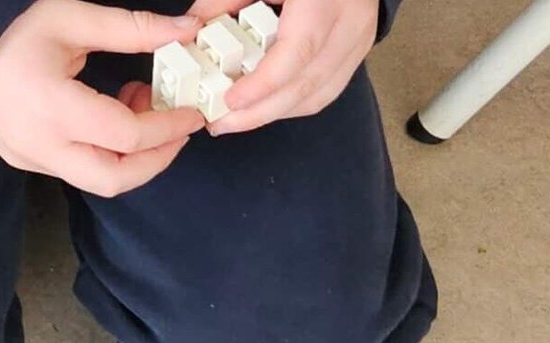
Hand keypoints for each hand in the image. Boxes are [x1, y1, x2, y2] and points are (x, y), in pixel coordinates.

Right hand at [0, 0, 205, 196]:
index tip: (191, 110)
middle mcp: (41, 144)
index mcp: (51, 106)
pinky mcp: (29, 164)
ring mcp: (32, 160)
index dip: (168, 127)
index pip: (125, 136)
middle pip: (114, 178)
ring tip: (140, 111)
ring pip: (99, 181)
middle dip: (158, 158)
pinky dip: (108, 152)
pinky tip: (111, 116)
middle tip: (178, 129)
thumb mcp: (71, 19)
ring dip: (133, 157)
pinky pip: (80, 171)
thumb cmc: (13, 37)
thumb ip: (131, 28)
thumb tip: (186, 30)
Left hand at [192, 0, 378, 134]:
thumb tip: (193, 26)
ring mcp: (356, 42)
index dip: (263, 83)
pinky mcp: (355, 53)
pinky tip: (264, 107)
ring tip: (235, 120)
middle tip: (221, 123)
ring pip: (317, 95)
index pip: (297, 52)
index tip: (231, 101)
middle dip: (259, 112)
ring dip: (273, 113)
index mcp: (324, 0)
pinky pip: (324, 91)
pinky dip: (291, 104)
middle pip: (305, 84)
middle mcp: (348, 23)